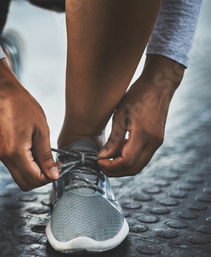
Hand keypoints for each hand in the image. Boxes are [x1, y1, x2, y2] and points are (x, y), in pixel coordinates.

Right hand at [0, 60, 58, 190]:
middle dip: (42, 180)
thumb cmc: (24, 107)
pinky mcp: (3, 152)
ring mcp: (3, 156)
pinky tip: (36, 154)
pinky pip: (16, 169)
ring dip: (34, 174)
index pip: (35, 179)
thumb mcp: (42, 130)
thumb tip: (53, 175)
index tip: (59, 167)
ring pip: (20, 178)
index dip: (50, 177)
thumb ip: (46, 156)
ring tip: (45, 159)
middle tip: (53, 166)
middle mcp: (7, 158)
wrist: (4, 94)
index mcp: (16, 153)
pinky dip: (28, 167)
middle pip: (25, 184)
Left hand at [98, 55, 183, 175]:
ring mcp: (157, 143)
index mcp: (144, 135)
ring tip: (106, 158)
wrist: (158, 86)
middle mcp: (154, 142)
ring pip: (139, 166)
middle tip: (100, 164)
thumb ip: (113, 139)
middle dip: (115, 171)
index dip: (111, 166)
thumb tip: (103, 156)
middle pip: (134, 169)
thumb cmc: (137, 96)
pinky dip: (129, 159)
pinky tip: (118, 151)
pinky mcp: (157, 141)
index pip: (127, 162)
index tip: (98, 161)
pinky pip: (142, 158)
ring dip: (122, 166)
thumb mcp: (120, 115)